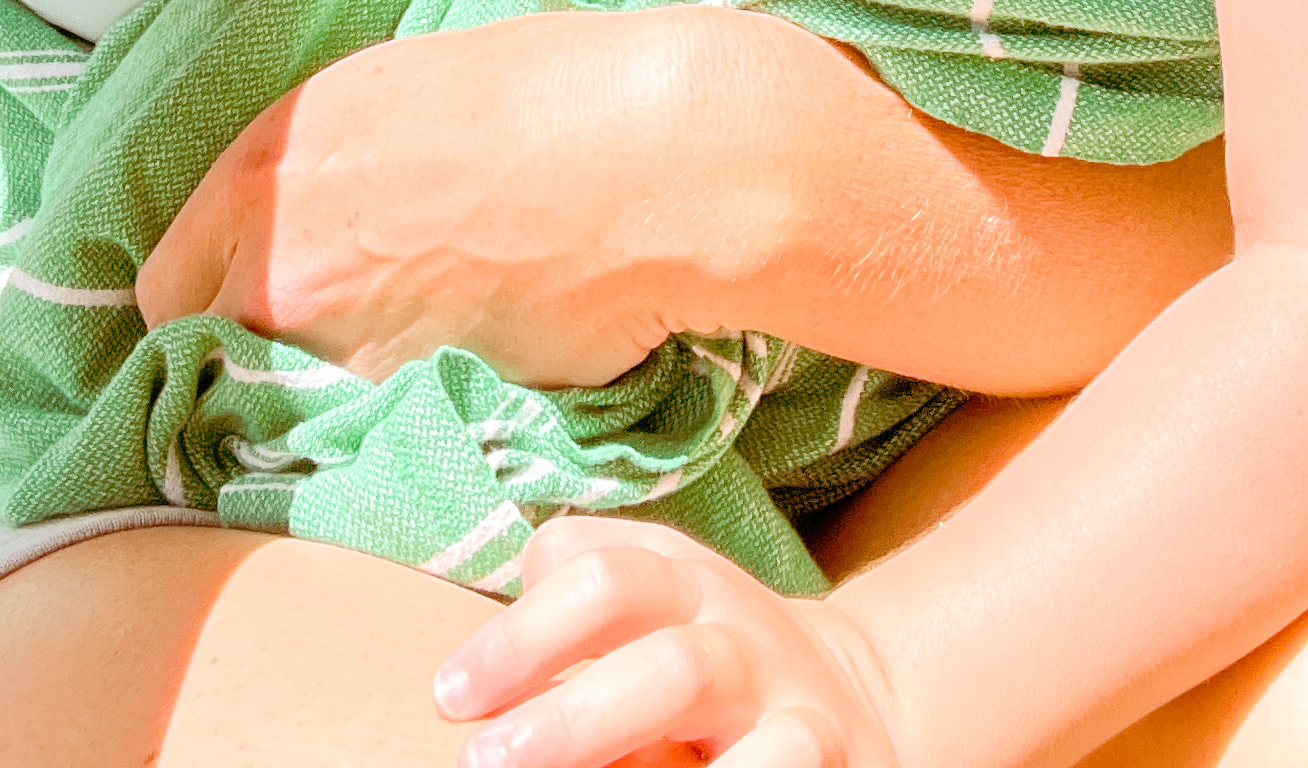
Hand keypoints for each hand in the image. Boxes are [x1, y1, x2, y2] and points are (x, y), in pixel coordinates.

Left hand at [136, 16, 712, 386]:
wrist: (654, 160)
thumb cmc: (551, 91)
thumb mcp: (403, 87)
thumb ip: (326, 163)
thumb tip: (318, 205)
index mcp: (265, 169)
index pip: (165, 288)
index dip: (209, 301)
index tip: (245, 306)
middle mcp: (277, 269)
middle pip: (211, 361)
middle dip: (254, 357)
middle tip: (327, 337)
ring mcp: (339, 355)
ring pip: (291, 413)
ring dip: (328, 396)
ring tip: (411, 352)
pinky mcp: (411, 415)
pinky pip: (371, 438)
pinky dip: (399, 423)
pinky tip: (459, 374)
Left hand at [433, 518, 903, 767]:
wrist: (857, 702)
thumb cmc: (710, 678)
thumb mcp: (651, 633)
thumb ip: (578, 640)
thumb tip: (465, 700)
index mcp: (668, 573)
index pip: (578, 558)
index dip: (513, 626)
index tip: (450, 698)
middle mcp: (715, 606)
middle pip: (619, 596)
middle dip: (538, 664)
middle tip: (477, 757)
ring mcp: (768, 669)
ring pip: (681, 669)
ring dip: (594, 719)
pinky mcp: (819, 742)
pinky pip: (771, 753)